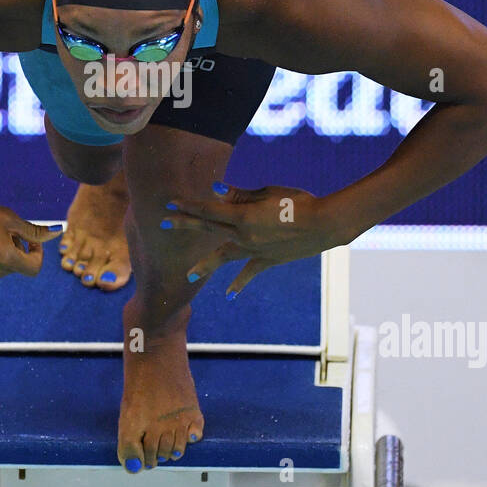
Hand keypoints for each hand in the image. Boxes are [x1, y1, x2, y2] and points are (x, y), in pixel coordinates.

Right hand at [0, 196, 61, 284]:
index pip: (34, 268)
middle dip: (17, 249)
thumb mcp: (9, 219)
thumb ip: (34, 231)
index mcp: (6, 259)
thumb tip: (57, 233)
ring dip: (2, 254)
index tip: (30, 240)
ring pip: (1, 268)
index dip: (37, 253)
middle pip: (17, 266)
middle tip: (3, 230)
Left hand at [162, 182, 339, 294]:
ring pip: (223, 257)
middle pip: (208, 228)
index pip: (209, 209)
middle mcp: (244, 235)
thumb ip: (240, 195)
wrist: (324, 224)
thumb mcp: (268, 193)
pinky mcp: (268, 260)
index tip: (170, 203)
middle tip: (163, 223)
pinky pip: (249, 273)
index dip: (189, 205)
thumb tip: (216, 190)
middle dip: (185, 224)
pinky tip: (229, 295)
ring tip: (188, 277)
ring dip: (204, 266)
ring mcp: (255, 250)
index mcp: (243, 215)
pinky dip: (239, 284)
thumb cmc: (298, 201)